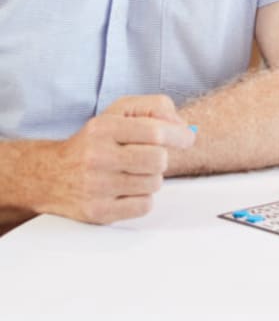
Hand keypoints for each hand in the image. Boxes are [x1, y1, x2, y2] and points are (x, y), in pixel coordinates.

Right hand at [40, 95, 195, 224]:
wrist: (51, 175)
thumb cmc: (94, 142)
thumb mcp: (119, 113)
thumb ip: (155, 108)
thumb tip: (184, 127)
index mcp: (104, 128)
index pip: (155, 132)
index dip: (179, 135)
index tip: (187, 138)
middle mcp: (98, 156)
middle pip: (158, 160)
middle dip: (162, 158)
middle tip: (151, 157)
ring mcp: (97, 187)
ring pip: (154, 184)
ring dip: (152, 178)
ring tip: (133, 173)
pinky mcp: (99, 212)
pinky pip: (144, 205)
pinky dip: (143, 197)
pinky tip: (127, 189)